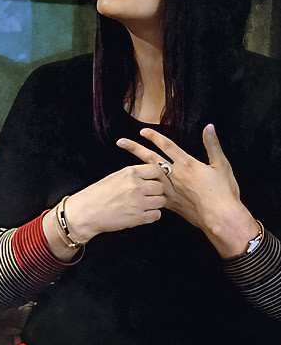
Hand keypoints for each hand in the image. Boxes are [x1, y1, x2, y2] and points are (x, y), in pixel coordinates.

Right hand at [64, 163, 165, 242]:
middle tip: (148, 195)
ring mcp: (139, 202)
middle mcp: (136, 186)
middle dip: (156, 191)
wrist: (86, 212)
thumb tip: (150, 175)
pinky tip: (142, 213)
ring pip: (161, 201)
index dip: (158, 176)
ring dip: (155, 204)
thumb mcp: (115, 177)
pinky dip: (152, 215)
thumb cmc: (97, 195)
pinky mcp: (139, 218)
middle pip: (161, 186)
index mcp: (130, 173)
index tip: (154, 181)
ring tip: (144, 205)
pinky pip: (157, 215)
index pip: (157, 169)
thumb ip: (133, 175)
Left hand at [117, 125, 257, 256]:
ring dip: (135, 168)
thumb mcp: (221, 165)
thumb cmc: (223, 192)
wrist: (221, 218)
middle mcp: (176, 176)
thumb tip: (209, 127)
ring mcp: (171, 191)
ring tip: (122, 164)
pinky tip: (138, 189)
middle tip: (121, 142)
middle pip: (151, 159)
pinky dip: (146, 191)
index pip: (167, 146)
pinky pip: (155, 195)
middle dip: (135, 148)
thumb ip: (212, 145)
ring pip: (149, 176)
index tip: (142, 131)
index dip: (154, 137)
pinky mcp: (171, 204)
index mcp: (187, 164)